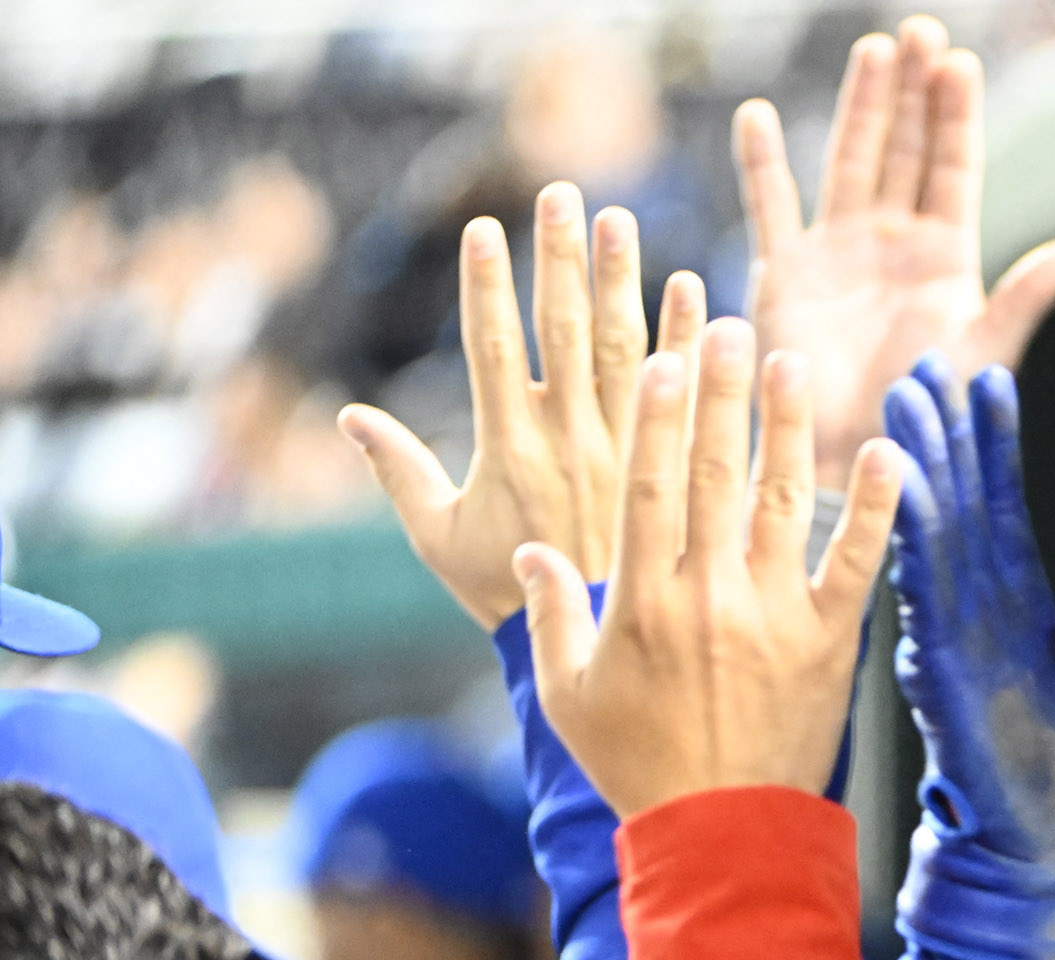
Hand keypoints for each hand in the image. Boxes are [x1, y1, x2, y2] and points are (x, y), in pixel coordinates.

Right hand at [342, 186, 706, 629]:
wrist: (606, 659)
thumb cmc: (510, 603)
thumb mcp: (441, 543)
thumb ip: (399, 474)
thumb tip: (348, 418)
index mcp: (509, 451)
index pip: (494, 351)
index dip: (487, 287)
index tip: (484, 227)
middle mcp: (571, 444)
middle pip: (565, 335)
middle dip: (560, 260)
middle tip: (561, 193)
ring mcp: (627, 455)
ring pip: (628, 353)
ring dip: (624, 282)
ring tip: (622, 219)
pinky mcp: (672, 472)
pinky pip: (688, 400)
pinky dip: (689, 344)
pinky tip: (694, 291)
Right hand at [518, 322, 900, 817]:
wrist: (723, 833)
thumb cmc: (639, 763)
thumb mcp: (569, 693)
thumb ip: (547, 616)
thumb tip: (530, 552)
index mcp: (637, 601)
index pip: (644, 486)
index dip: (653, 415)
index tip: (658, 355)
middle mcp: (706, 596)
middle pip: (711, 475)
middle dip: (717, 395)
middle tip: (725, 327)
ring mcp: (773, 616)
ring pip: (781, 503)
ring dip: (785, 428)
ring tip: (787, 362)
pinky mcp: (830, 641)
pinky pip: (856, 562)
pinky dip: (875, 507)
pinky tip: (886, 451)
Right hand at [735, 16, 1054, 485]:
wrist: (857, 463)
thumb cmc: (926, 420)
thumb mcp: (983, 353)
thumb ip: (1024, 298)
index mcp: (945, 259)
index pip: (952, 169)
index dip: (954, 117)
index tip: (958, 63)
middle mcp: (892, 245)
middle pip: (904, 149)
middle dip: (912, 92)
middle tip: (921, 32)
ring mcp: (837, 253)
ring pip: (850, 160)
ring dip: (861, 107)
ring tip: (875, 50)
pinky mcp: (785, 272)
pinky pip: (771, 206)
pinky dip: (762, 163)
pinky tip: (759, 117)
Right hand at [885, 355, 1054, 863]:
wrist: (1052, 851)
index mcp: (1022, 613)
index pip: (1004, 511)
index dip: (994, 448)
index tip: (987, 378)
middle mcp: (981, 615)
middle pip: (961, 503)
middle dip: (943, 433)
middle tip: (924, 359)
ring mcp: (956, 637)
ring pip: (935, 531)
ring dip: (920, 463)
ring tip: (905, 394)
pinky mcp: (941, 668)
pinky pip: (926, 587)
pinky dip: (915, 532)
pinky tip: (903, 480)